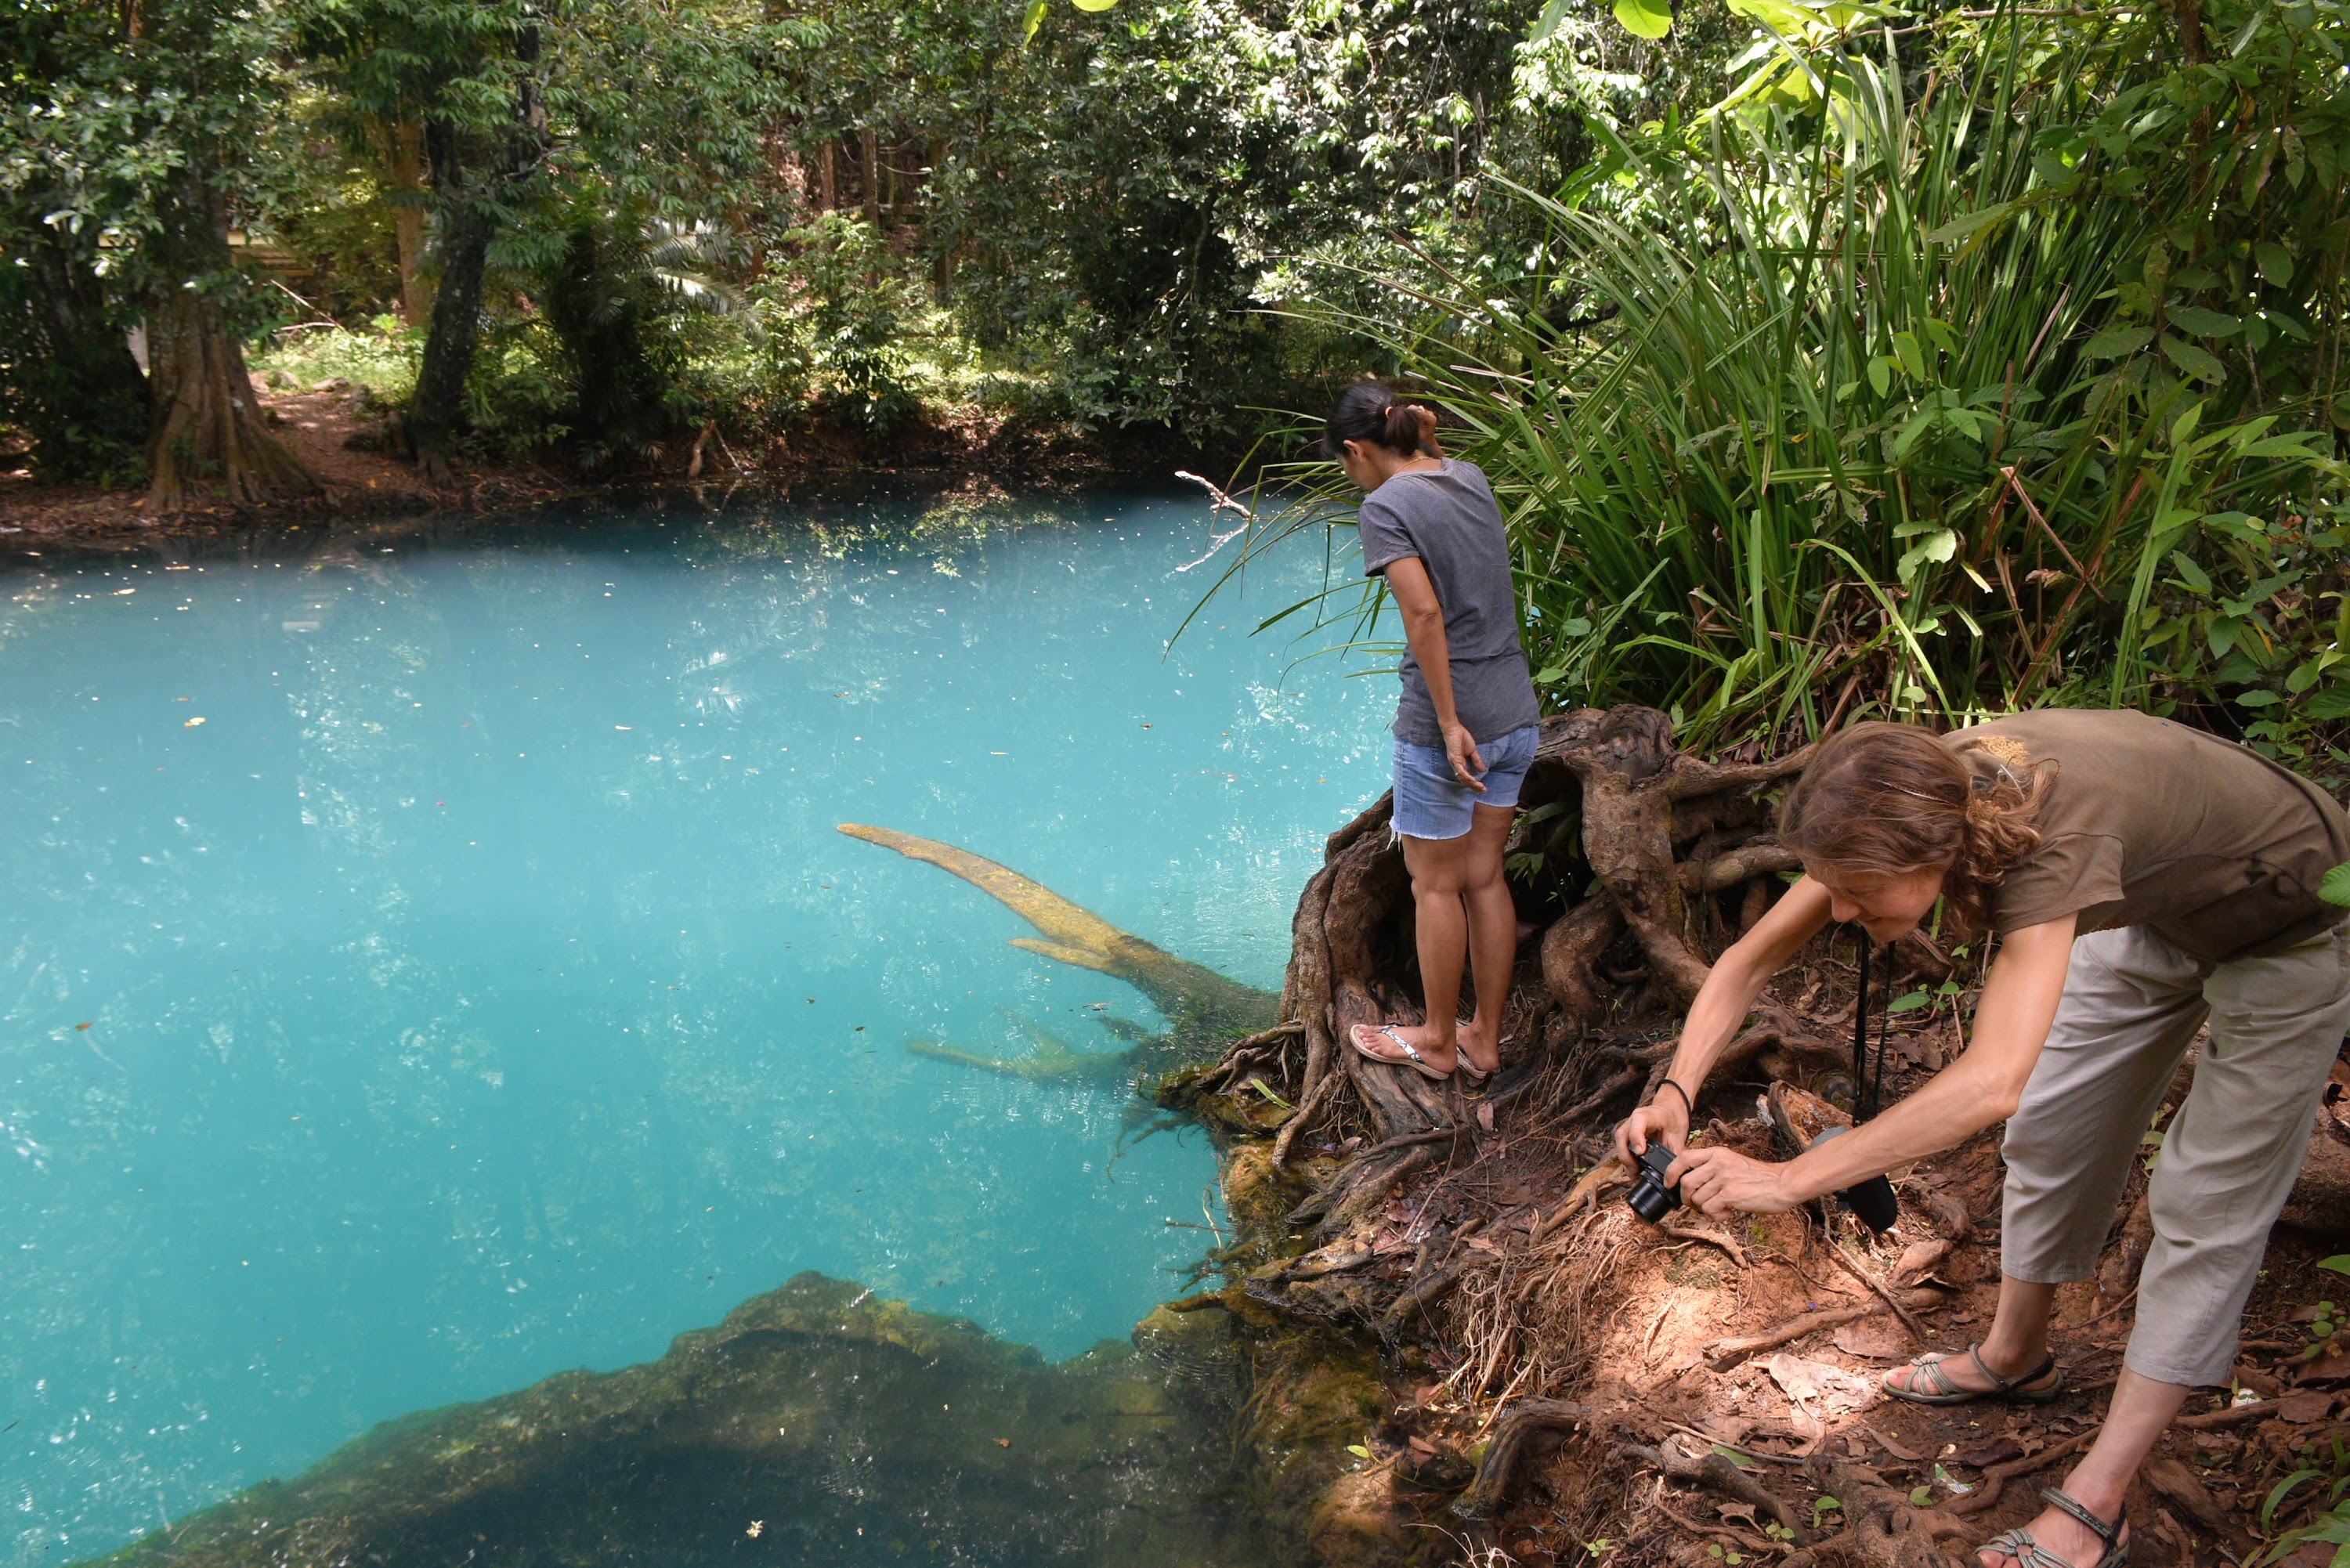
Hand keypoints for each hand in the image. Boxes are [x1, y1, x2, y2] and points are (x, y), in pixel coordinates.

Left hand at [1443, 721, 1487, 790]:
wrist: (1454, 728)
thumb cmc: (1461, 737)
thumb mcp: (1472, 751)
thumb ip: (1476, 760)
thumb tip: (1482, 770)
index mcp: (1460, 764)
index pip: (1467, 777)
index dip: (1474, 783)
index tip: (1483, 787)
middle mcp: (1456, 765)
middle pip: (1464, 780)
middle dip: (1474, 787)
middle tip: (1483, 791)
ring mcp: (1454, 763)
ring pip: (1462, 778)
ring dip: (1472, 784)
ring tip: (1480, 787)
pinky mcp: (1454, 759)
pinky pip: (1460, 771)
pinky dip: (1467, 777)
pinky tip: (1473, 781)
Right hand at [1613, 1097, 1687, 1169]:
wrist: (1669, 1113)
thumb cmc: (1672, 1122)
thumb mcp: (1678, 1136)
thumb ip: (1673, 1152)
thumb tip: (1672, 1171)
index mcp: (1649, 1115)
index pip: (1638, 1121)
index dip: (1636, 1137)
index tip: (1640, 1152)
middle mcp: (1634, 1119)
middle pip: (1622, 1135)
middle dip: (1626, 1155)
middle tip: (1635, 1170)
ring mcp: (1628, 1127)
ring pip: (1619, 1143)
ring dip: (1625, 1159)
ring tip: (1635, 1173)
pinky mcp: (1626, 1135)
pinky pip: (1622, 1147)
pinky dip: (1626, 1159)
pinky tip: (1634, 1169)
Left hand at [1669, 1146, 1803, 1218]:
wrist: (1783, 1183)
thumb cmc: (1758, 1178)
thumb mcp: (1732, 1163)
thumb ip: (1712, 1169)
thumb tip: (1689, 1187)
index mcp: (1717, 1153)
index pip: (1683, 1157)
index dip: (1671, 1172)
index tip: (1670, 1184)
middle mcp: (1718, 1163)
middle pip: (1686, 1183)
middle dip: (1687, 1199)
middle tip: (1698, 1206)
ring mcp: (1724, 1178)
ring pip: (1697, 1199)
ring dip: (1705, 1210)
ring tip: (1721, 1208)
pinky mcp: (1730, 1194)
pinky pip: (1709, 1209)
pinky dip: (1716, 1216)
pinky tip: (1728, 1213)